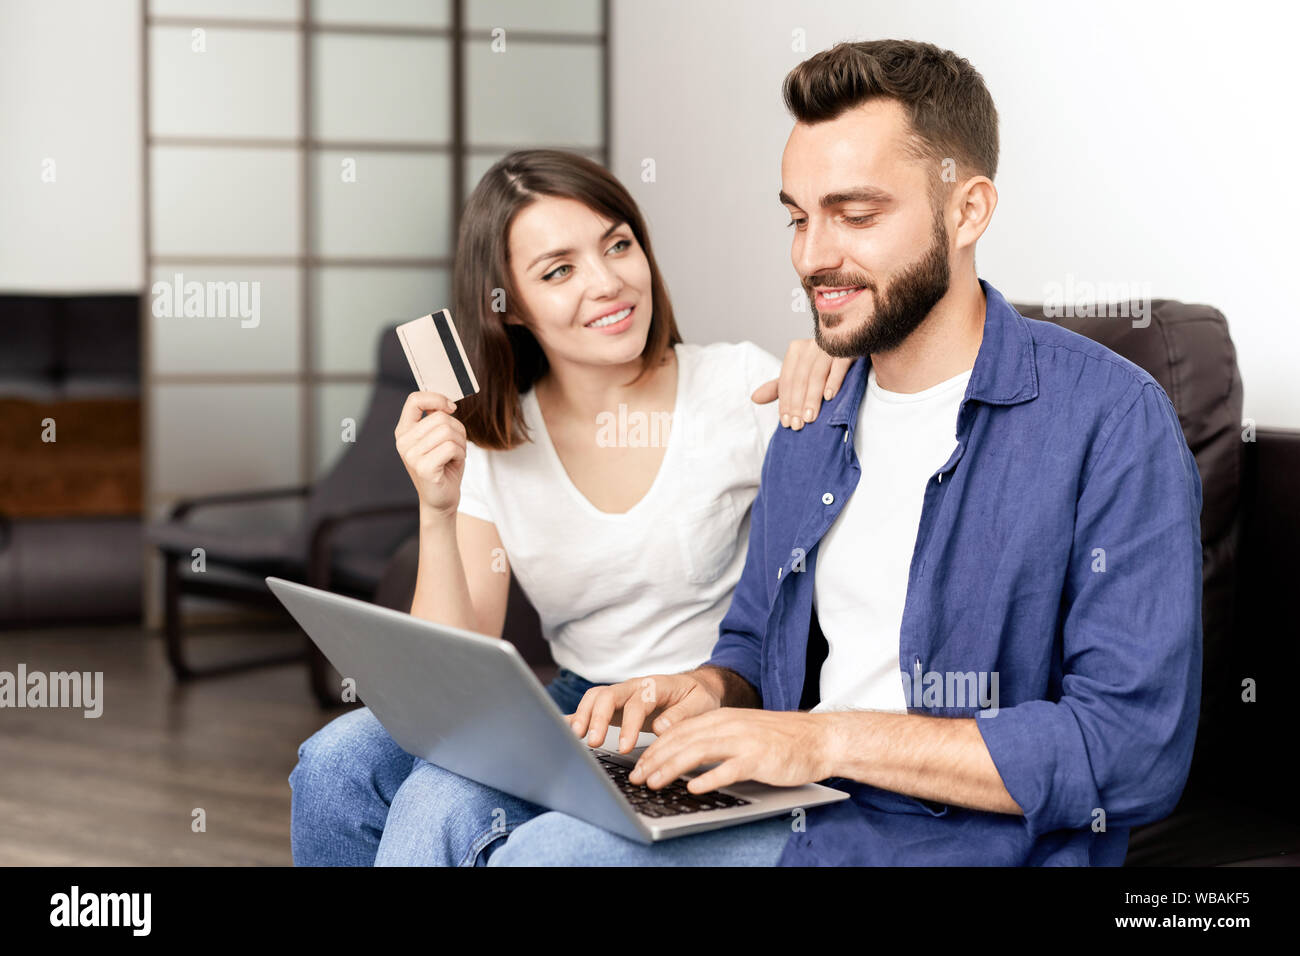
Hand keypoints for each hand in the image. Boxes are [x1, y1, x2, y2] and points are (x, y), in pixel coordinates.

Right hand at [394, 391, 465, 518]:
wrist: (441, 499)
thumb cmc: (444, 466)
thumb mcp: (439, 438)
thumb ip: (438, 418)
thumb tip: (447, 402)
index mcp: (404, 431)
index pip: (415, 400)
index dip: (437, 398)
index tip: (451, 408)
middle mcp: (403, 442)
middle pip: (440, 416)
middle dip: (457, 429)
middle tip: (456, 445)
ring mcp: (411, 455)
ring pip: (447, 431)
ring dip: (460, 443)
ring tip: (454, 455)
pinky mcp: (423, 467)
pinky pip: (450, 447)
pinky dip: (460, 453)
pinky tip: (453, 462)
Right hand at [566, 671, 723, 753]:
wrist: (696, 687)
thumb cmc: (699, 696)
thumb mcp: (701, 704)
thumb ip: (681, 715)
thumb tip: (661, 727)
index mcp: (656, 685)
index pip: (638, 702)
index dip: (629, 724)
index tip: (624, 747)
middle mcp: (634, 687)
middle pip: (608, 695)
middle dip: (598, 719)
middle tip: (594, 743)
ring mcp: (622, 695)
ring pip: (595, 698)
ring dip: (583, 716)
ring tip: (576, 738)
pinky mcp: (614, 706)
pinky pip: (591, 706)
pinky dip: (576, 715)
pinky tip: (562, 728)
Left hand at [628, 708, 833, 792]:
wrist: (818, 738)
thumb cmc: (779, 739)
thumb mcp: (741, 731)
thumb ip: (715, 740)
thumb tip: (683, 759)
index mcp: (722, 717)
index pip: (679, 731)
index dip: (655, 749)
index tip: (639, 765)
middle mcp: (729, 725)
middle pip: (682, 740)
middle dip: (655, 760)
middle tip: (637, 778)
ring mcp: (744, 740)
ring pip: (698, 751)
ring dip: (672, 768)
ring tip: (655, 782)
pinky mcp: (759, 757)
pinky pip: (729, 768)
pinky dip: (709, 778)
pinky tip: (694, 788)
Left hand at [750, 339, 852, 429]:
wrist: (855, 346)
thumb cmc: (825, 365)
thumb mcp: (801, 375)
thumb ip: (779, 387)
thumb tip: (754, 398)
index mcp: (796, 350)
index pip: (786, 380)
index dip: (785, 402)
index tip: (786, 423)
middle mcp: (811, 345)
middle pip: (799, 378)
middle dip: (797, 403)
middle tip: (798, 425)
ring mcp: (830, 346)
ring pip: (816, 374)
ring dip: (812, 397)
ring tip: (810, 417)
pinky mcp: (848, 349)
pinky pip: (839, 365)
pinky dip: (833, 381)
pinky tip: (829, 397)